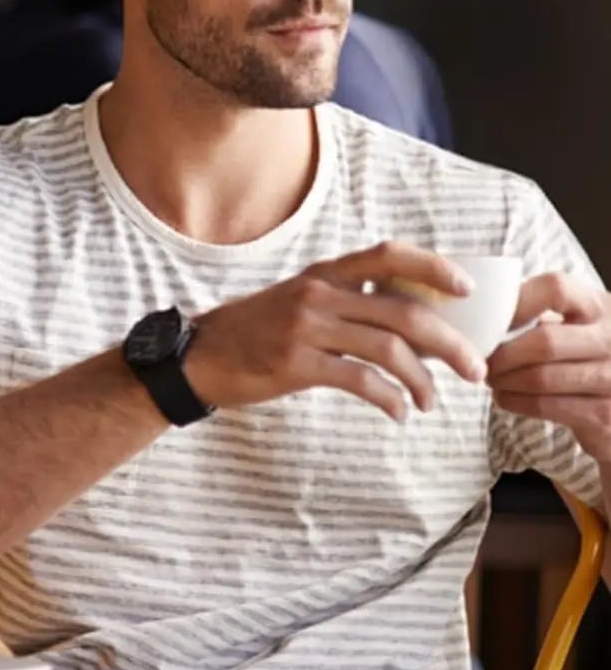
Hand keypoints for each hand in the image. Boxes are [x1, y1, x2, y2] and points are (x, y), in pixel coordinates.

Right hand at [181, 240, 486, 422]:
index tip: (468, 289)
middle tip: (474, 369)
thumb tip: (410, 324)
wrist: (195, 357)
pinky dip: (389, 399)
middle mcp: (318, 295)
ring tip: (429, 402)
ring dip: (422, 380)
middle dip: (450, 344)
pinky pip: (360, 381)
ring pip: (389, 350)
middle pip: (405, 312)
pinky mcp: (295, 364)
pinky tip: (397, 413)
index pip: (389, 256)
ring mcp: (306, 329)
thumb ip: (345, 303)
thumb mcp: (297, 302)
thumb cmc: (252, 333)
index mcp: (323, 274)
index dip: (435, 268)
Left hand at [486, 271, 610, 458]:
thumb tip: (481, 312)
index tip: (492, 324)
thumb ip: (538, 310)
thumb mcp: (573, 323)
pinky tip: (505, 396)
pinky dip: (514, 401)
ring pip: (540, 377)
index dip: (515, 306)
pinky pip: (545, 405)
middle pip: (543, 342)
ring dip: (504, 381)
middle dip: (502, 356)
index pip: (556, 288)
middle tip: (483, 362)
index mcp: (602, 307)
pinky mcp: (604, 413)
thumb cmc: (582, 354)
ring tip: (492, 379)